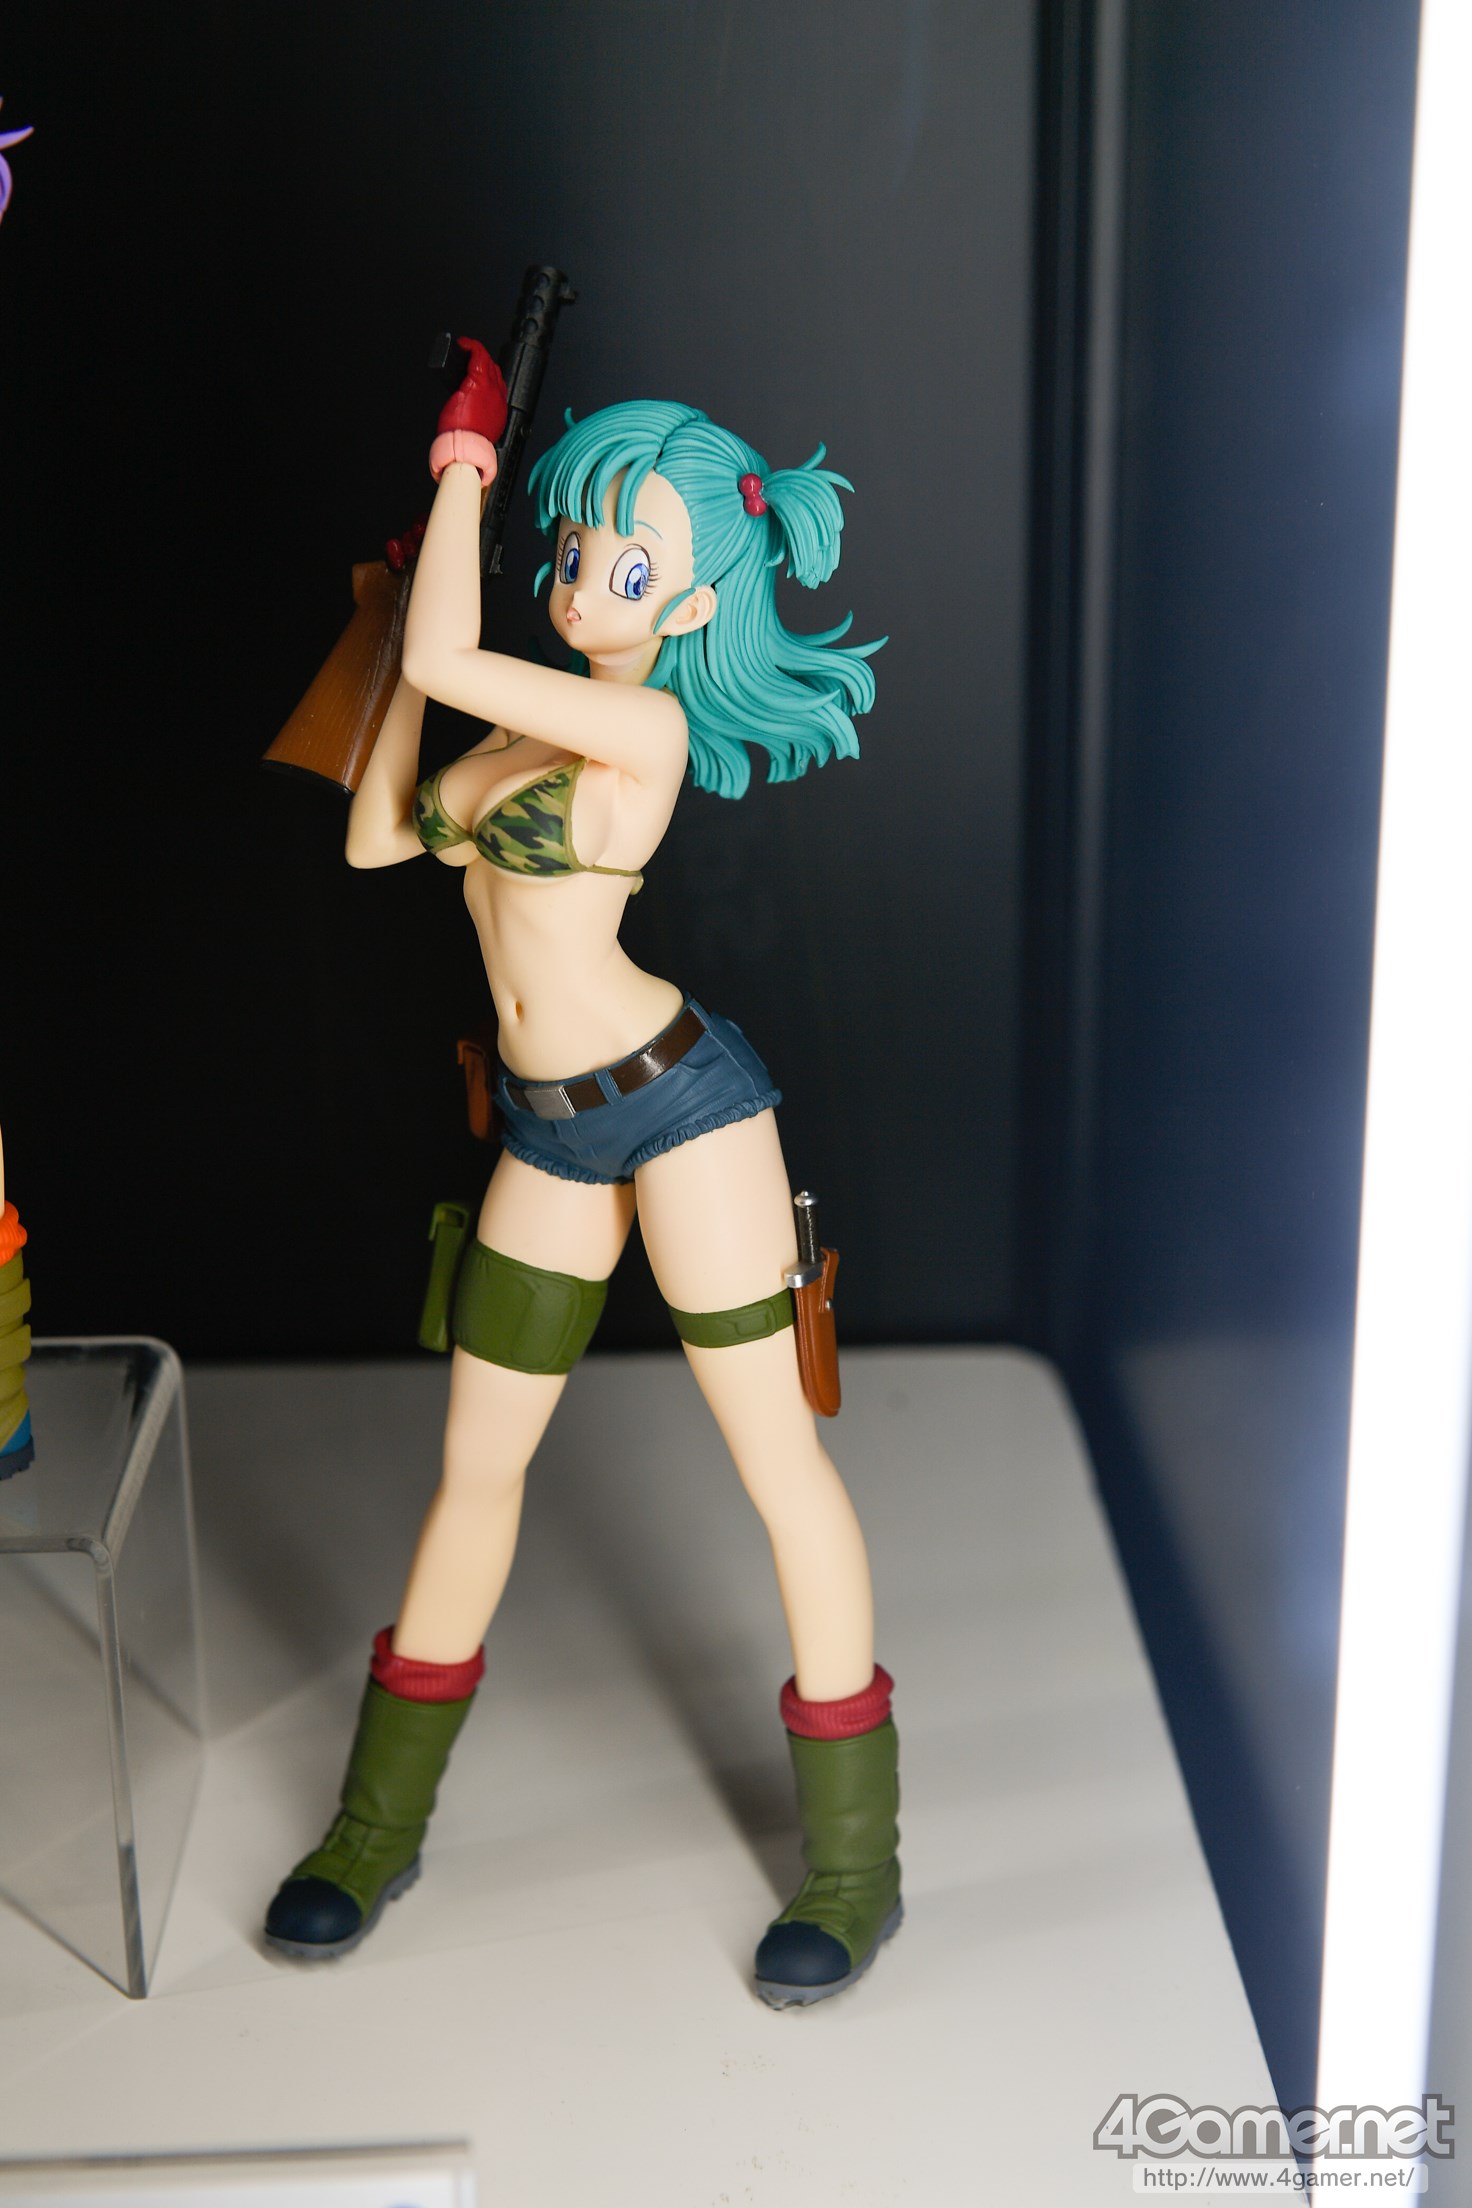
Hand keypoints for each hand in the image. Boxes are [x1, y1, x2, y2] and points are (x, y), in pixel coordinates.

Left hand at [430, 336, 507, 485]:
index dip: (488, 373)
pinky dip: (471, 347)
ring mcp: (489, 388)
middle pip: (494, 371)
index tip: (477, 368)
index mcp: (498, 409)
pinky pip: (478, 356)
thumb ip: (478, 414)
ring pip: (488, 363)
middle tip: (468, 358)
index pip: (497, 384)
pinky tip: (464, 344)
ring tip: (466, 350)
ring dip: (477, 355)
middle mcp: (497, 397)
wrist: (465, 449)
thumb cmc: (467, 443)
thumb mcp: (476, 427)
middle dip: (482, 362)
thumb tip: (472, 409)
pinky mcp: (477, 382)